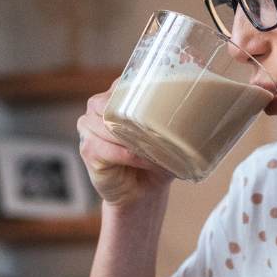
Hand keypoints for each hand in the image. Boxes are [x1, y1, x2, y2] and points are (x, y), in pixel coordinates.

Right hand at [77, 88, 172, 205]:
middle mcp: (97, 107)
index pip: (127, 83)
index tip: (167, 102)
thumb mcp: (165, 136)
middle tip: (161, 133)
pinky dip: (131, 156)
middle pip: (115, 103)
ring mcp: (88, 127)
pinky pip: (110, 149)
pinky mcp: (87, 150)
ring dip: (136, 140)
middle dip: (139, 118)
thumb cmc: (154, 160)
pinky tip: (146, 162)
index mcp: (115, 96)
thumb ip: (170, 118)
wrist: (140, 193)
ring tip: (157, 152)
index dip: (147, 91)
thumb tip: (189, 110)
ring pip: (111, 125)